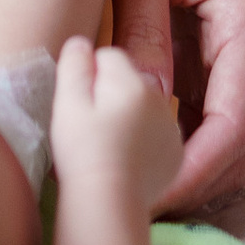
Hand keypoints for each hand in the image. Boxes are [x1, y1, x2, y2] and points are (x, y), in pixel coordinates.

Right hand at [47, 34, 183, 211]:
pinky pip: (156, 134)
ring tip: (106, 144)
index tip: (79, 103)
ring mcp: (171, 128)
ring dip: (129, 115)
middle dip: (111, 94)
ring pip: (145, 107)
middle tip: (90, 125)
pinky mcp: (176, 154)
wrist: (110, 203)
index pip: (109, 56)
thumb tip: (80, 42)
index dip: (89, 76)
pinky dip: (143, 140)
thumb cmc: (83, 152)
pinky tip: (124, 158)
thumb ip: (74, 65)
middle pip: (129, 80)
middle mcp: (160, 98)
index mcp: (132, 81)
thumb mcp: (67, 103)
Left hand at [84, 0, 244, 211]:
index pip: (235, 121)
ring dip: (177, 161)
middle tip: (120, 207)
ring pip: (219, 129)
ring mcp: (236, 40)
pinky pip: (201, 105)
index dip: (193, 171)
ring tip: (115, 186)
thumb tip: (140, 104)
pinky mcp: (212, 40)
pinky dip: (170, 133)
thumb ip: (140, 30)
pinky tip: (123, 149)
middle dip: (187, 179)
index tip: (144, 201)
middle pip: (235, 138)